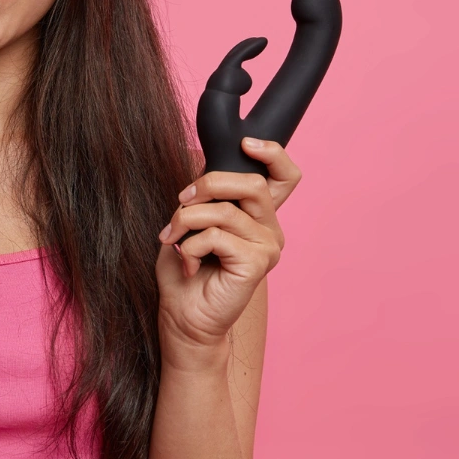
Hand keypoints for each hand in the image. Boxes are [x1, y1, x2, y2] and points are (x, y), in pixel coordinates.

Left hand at [155, 137, 301, 363]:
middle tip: (181, 201)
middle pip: (251, 183)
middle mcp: (269, 228)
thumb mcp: (190, 222)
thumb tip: (200, 168)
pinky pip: (217, 235)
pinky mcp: (258, 263)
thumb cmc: (184, 270)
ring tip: (173, 238)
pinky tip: (188, 263)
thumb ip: (204, 196)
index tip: (246, 143)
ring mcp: (268, 246)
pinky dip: (191, 245)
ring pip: (225, 209)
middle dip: (208, 184)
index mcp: (257, 215)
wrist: (183, 316)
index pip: (284, 176)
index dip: (273, 153)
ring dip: (187, 219)